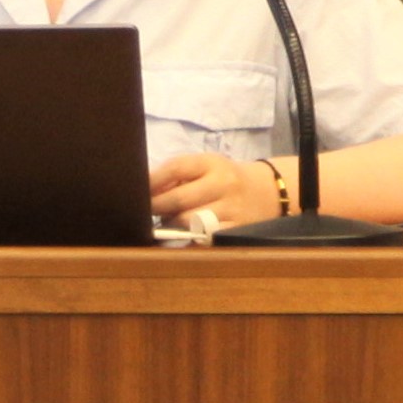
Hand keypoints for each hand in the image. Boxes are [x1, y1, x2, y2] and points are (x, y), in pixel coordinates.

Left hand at [150, 149, 286, 232]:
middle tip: (144, 212)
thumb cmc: (225, 179)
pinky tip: (184, 236)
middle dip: (157, 207)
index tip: (136, 191)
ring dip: (171, 225)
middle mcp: (223, 183)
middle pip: (179, 199)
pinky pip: (207, 238)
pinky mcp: (238, 228)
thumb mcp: (206, 167)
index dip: (152, 181)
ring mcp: (232, 208)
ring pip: (190, 221)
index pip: (176, 168)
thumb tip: (146, 190)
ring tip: (165, 223)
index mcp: (211, 163)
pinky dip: (191, 239)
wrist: (266, 191)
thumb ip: (178, 175)